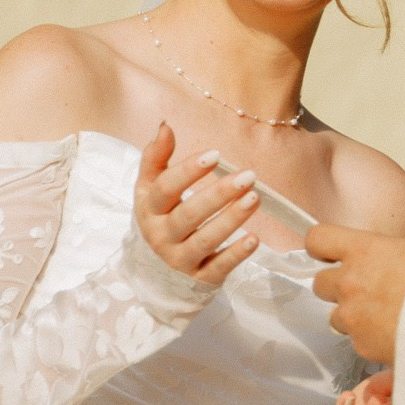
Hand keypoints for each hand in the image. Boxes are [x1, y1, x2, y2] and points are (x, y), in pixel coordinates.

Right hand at [135, 122, 259, 281]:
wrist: (153, 272)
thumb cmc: (159, 218)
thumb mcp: (150, 188)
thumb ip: (156, 157)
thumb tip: (165, 125)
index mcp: (149, 210)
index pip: (165, 189)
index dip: (188, 172)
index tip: (214, 155)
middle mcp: (162, 237)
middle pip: (188, 215)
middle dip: (219, 195)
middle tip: (248, 176)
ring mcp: (180, 260)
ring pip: (205, 241)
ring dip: (231, 220)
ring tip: (255, 198)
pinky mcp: (200, 279)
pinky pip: (219, 267)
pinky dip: (237, 255)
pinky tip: (254, 239)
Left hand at [311, 225, 404, 360]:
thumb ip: (381, 257)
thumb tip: (375, 265)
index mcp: (363, 251)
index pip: (318, 239)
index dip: (321, 247)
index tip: (327, 253)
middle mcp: (350, 281)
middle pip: (320, 283)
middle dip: (336, 288)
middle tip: (362, 291)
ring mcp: (351, 315)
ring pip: (336, 316)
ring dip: (352, 316)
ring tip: (382, 317)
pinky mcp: (359, 343)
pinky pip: (355, 340)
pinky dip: (369, 339)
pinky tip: (392, 334)